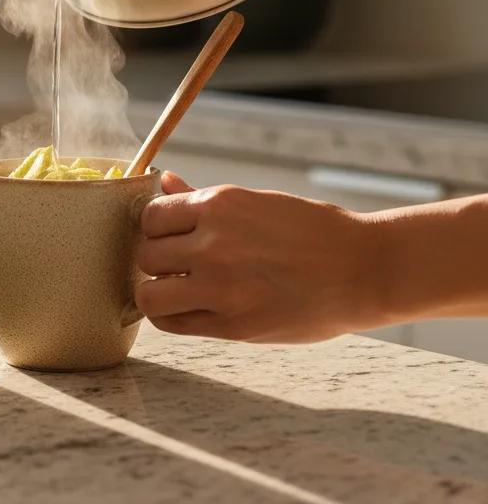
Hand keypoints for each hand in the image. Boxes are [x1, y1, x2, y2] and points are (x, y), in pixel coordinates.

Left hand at [135, 172, 382, 342]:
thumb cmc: (312, 231)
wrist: (363, 270)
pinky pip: (173, 324)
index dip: (156, 228)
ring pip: (149, 294)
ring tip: (179, 288)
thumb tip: (165, 181)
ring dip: (157, 291)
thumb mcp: (255, 202)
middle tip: (176, 264)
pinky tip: (187, 309)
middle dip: (155, 259)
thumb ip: (202, 197)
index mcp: (218, 205)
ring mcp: (220, 287)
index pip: (151, 216)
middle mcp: (212, 243)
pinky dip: (171, 317)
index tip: (170, 236)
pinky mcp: (232, 325)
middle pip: (145, 254)